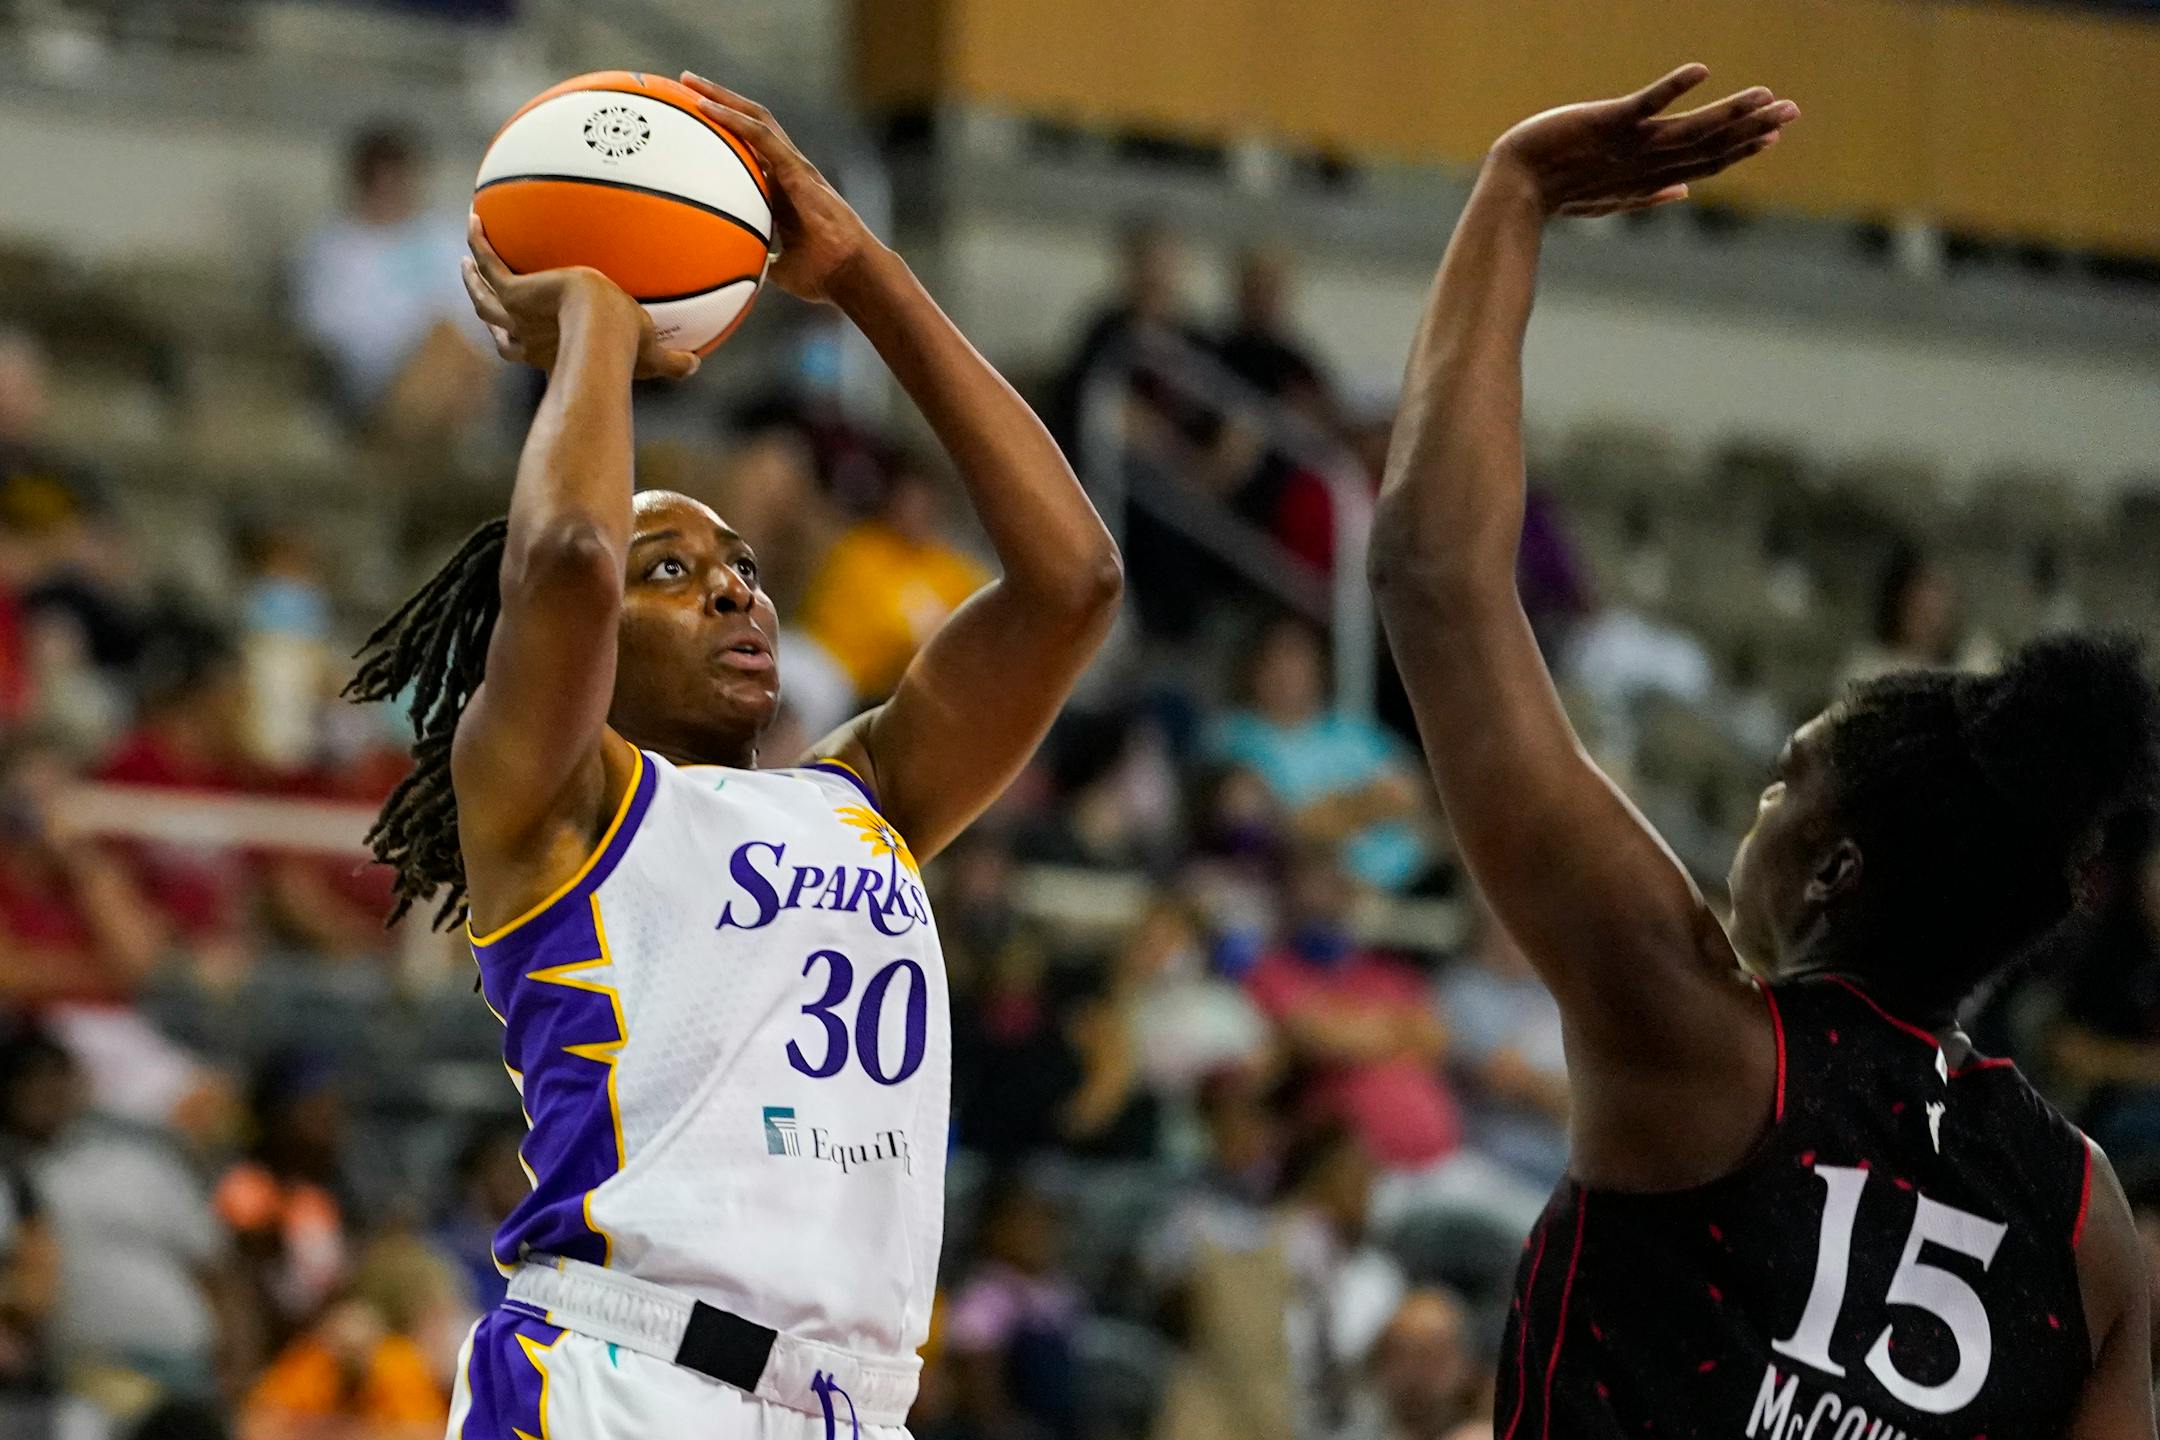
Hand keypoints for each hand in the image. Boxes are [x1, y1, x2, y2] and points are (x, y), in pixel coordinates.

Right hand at [461, 213, 698, 379]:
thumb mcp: (652, 356)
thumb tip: (696, 366)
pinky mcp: (513, 291)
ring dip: (471, 279)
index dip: (517, 342)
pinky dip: (479, 241)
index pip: (524, 349)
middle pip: (494, 325)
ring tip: (467, 260)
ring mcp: (515, 315)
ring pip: (481, 296)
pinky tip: (475, 218)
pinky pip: (488, 260)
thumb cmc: (626, 352)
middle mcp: (525, 337)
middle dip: (485, 309)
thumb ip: (672, 363)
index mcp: (549, 352)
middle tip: (480, 291)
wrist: (602, 334)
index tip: (517, 333)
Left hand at [679, 73, 885, 303]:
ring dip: (721, 96)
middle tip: (685, 84)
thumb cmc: (823, 276)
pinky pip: (761, 136)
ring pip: (755, 118)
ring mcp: (794, 166)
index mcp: (783, 189)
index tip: (693, 120)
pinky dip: (733, 119)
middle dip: (719, 99)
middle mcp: (788, 169)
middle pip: (751, 123)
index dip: (726, 132)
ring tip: (689, 81)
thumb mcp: (781, 270)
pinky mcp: (798, 169)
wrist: (851, 274)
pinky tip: (707, 107)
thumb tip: (737, 274)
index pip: (751, 150)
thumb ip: (759, 263)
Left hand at [1488, 64, 1798, 217]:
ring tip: (1766, 96)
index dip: (1739, 151)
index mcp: (1648, 178)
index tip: (1773, 136)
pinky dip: (1671, 89)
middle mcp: (1646, 163)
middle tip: (1792, 111)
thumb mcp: (1609, 199)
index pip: (1704, 163)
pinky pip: (1644, 105)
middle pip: (1708, 146)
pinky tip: (1701, 71)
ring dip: (1730, 113)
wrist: (1514, 186)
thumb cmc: (1558, 193)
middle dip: (1751, 129)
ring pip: (1690, 130)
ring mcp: (1629, 145)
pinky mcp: (1608, 123)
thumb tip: (1686, 193)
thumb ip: (1650, 196)